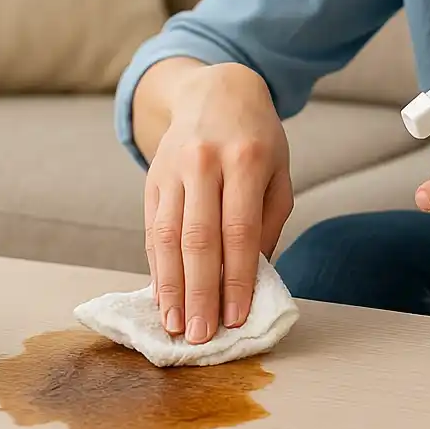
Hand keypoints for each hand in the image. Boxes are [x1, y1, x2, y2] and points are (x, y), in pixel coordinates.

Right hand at [144, 63, 293, 343]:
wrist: (216, 91)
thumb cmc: (257, 140)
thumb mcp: (278, 174)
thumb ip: (267, 223)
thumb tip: (252, 277)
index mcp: (245, 160)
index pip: (239, 231)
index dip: (237, 279)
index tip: (237, 317)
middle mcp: (204, 163)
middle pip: (199, 239)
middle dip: (199, 294)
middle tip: (200, 337)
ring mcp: (172, 170)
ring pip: (167, 238)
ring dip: (170, 288)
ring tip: (174, 327)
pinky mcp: (152, 179)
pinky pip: (151, 230)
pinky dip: (156, 268)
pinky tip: (161, 297)